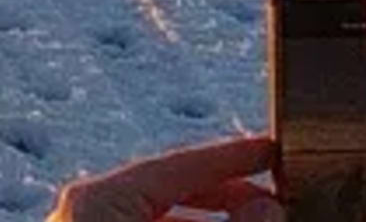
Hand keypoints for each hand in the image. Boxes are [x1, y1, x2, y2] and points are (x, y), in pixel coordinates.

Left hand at [48, 134, 284, 221]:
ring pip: (167, 218)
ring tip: (261, 220)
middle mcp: (87, 212)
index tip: (273, 150)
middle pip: (174, 192)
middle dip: (232, 195)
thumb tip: (268, 207)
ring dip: (216, 220)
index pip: (180, 165)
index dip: (233, 156)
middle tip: (278, 198)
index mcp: (99, 200)